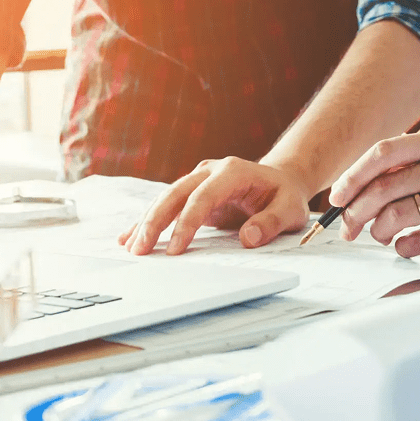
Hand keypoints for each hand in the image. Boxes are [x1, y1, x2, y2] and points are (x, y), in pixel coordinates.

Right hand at [118, 157, 311, 254]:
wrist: (281, 180)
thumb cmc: (285, 196)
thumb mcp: (290, 210)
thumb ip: (271, 222)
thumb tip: (248, 238)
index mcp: (232, 172)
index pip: (202, 197)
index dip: (186, 223)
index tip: (175, 249)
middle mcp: (209, 171)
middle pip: (175, 194)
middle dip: (154, 222)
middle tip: (139, 250)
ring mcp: (198, 179)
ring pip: (165, 199)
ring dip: (146, 223)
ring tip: (130, 248)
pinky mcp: (192, 192)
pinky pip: (167, 206)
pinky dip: (148, 221)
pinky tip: (128, 236)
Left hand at [328, 129, 419, 257]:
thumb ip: (402, 168)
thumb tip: (349, 192)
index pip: (383, 153)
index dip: (352, 176)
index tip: (336, 197)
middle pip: (385, 187)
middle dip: (356, 211)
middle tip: (348, 227)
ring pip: (398, 215)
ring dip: (377, 230)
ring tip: (379, 234)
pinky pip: (419, 241)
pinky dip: (401, 247)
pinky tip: (403, 244)